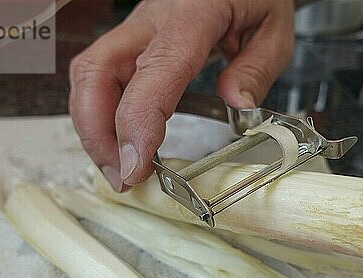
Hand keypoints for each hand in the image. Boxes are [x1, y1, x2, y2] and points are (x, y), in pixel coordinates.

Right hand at [68, 0, 293, 190]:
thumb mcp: (273, 28)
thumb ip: (256, 69)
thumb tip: (236, 106)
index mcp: (192, 14)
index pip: (154, 70)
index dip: (136, 122)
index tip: (135, 166)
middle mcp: (151, 20)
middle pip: (96, 72)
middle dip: (98, 133)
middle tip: (122, 176)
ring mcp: (135, 29)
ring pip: (88, 76)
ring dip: (94, 129)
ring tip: (119, 167)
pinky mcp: (130, 40)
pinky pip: (99, 76)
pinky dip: (100, 115)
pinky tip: (118, 140)